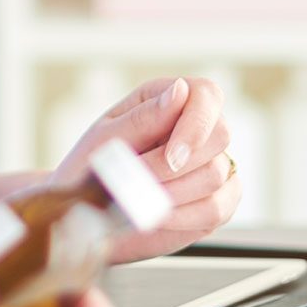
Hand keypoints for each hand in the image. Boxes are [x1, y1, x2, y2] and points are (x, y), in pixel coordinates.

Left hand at [58, 76, 240, 263]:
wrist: (86, 216)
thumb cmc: (90, 168)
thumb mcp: (107, 139)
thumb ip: (144, 117)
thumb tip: (180, 90)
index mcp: (169, 100)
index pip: (206, 95)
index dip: (196, 124)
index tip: (172, 157)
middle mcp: (197, 129)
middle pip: (220, 135)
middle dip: (179, 166)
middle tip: (142, 182)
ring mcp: (213, 165)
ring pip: (216, 175)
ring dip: (174, 193)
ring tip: (138, 200)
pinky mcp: (217, 201)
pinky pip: (217, 209)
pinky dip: (184, 217)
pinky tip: (157, 217)